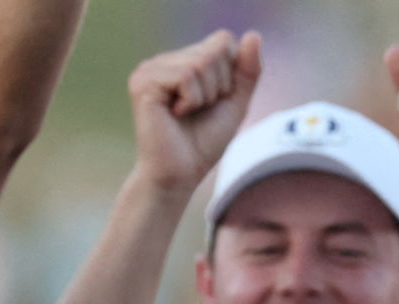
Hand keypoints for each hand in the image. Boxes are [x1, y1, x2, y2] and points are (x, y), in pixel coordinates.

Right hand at [127, 29, 261, 193]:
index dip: (231, 75)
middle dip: (219, 87)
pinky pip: (186, 75)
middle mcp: (165, 60)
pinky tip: (177, 114)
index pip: (223, 42)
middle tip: (200, 110)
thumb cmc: (205, 142)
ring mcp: (151, 68)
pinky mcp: (144, 81)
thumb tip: (253, 35)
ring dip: (206, 96)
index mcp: (184, 61)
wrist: (181, 173)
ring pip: (200, 63)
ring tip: (188, 112)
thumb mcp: (235, 102)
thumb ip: (247, 71)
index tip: (215, 101)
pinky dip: (193, 99)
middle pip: (214, 51)